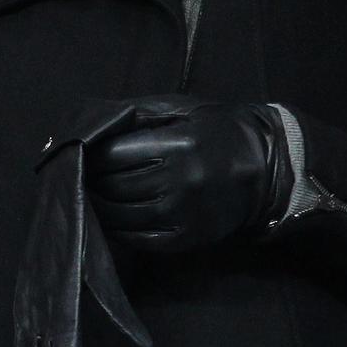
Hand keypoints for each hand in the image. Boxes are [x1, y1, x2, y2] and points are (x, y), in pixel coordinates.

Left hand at [85, 96, 289, 252]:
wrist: (267, 168)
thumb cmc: (219, 131)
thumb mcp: (184, 109)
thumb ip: (139, 113)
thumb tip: (95, 122)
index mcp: (178, 144)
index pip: (114, 155)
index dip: (92, 154)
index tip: (82, 152)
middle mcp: (180, 181)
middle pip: (113, 186)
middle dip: (90, 180)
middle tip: (80, 174)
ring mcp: (183, 214)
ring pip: (120, 215)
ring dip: (99, 205)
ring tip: (90, 193)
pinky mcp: (187, 238)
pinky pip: (138, 238)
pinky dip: (117, 228)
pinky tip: (110, 216)